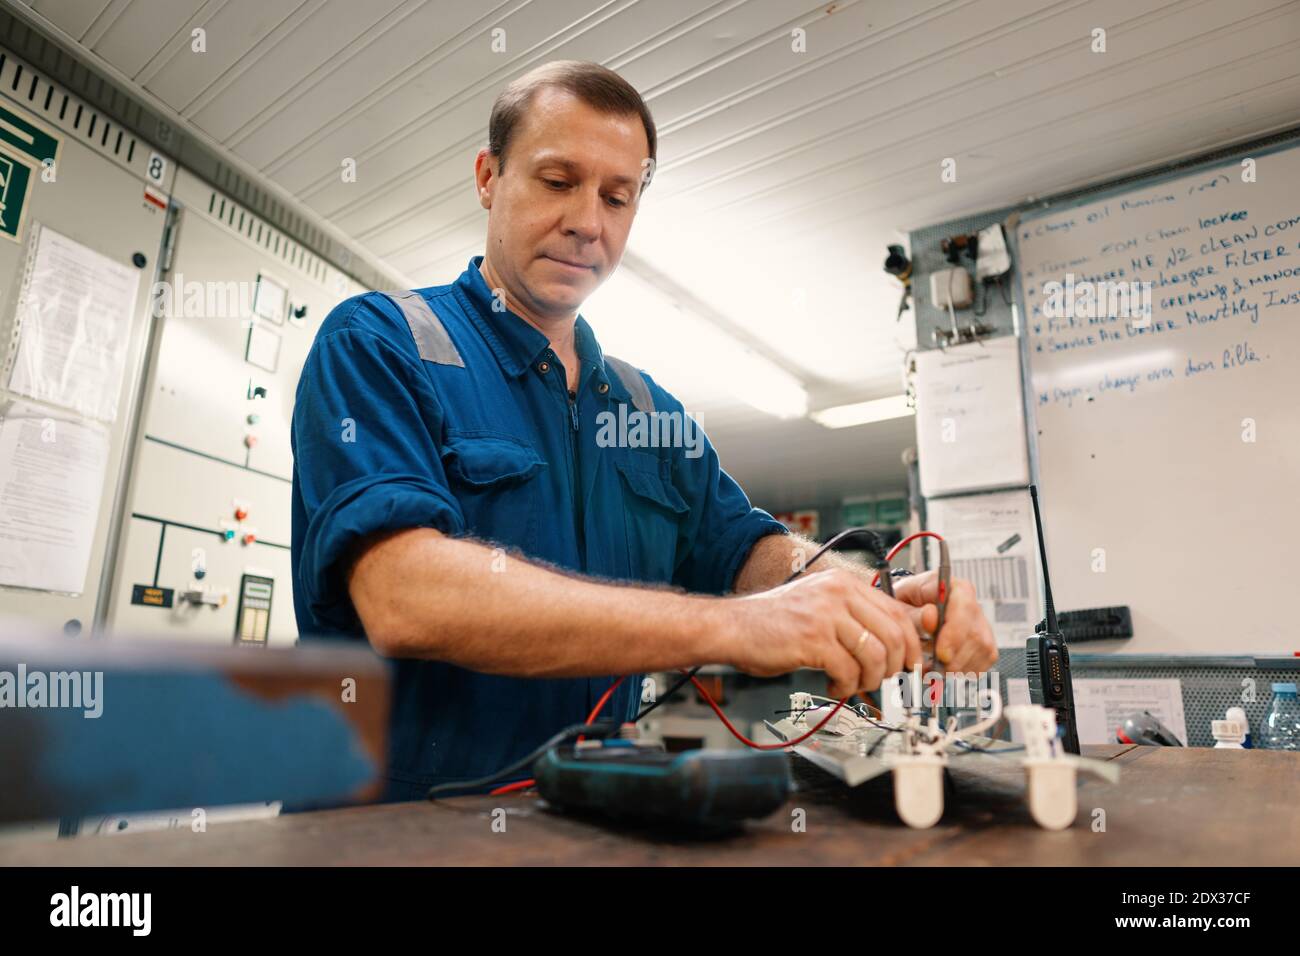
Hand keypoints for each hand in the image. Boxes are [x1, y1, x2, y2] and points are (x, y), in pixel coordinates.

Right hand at [717, 568, 925, 699]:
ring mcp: (826, 615)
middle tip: (883, 680)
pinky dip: (846, 686)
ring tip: (853, 684)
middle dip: (895, 666)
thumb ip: (851, 618)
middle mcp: (838, 593)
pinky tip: (833, 685)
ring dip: (870, 679)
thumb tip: (889, 645)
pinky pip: (848, 670)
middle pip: (894, 634)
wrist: (732, 627)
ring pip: (876, 656)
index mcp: (843, 584)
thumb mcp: (819, 607)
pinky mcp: (813, 639)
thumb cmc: (772, 623)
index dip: (910, 644)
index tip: (910, 664)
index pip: (896, 612)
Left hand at [891, 571, 996, 672]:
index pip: (964, 606)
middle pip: (976, 635)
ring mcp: (982, 626)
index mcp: (953, 588)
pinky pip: (981, 665)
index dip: (955, 632)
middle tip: (929, 669)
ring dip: (954, 668)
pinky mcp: (985, 646)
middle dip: (953, 659)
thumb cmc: (904, 608)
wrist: (909, 615)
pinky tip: (940, 671)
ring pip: (981, 652)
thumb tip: (931, 617)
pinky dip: (959, 674)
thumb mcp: (901, 608)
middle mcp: (973, 604)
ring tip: (929, 669)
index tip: (941, 654)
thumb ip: (915, 615)